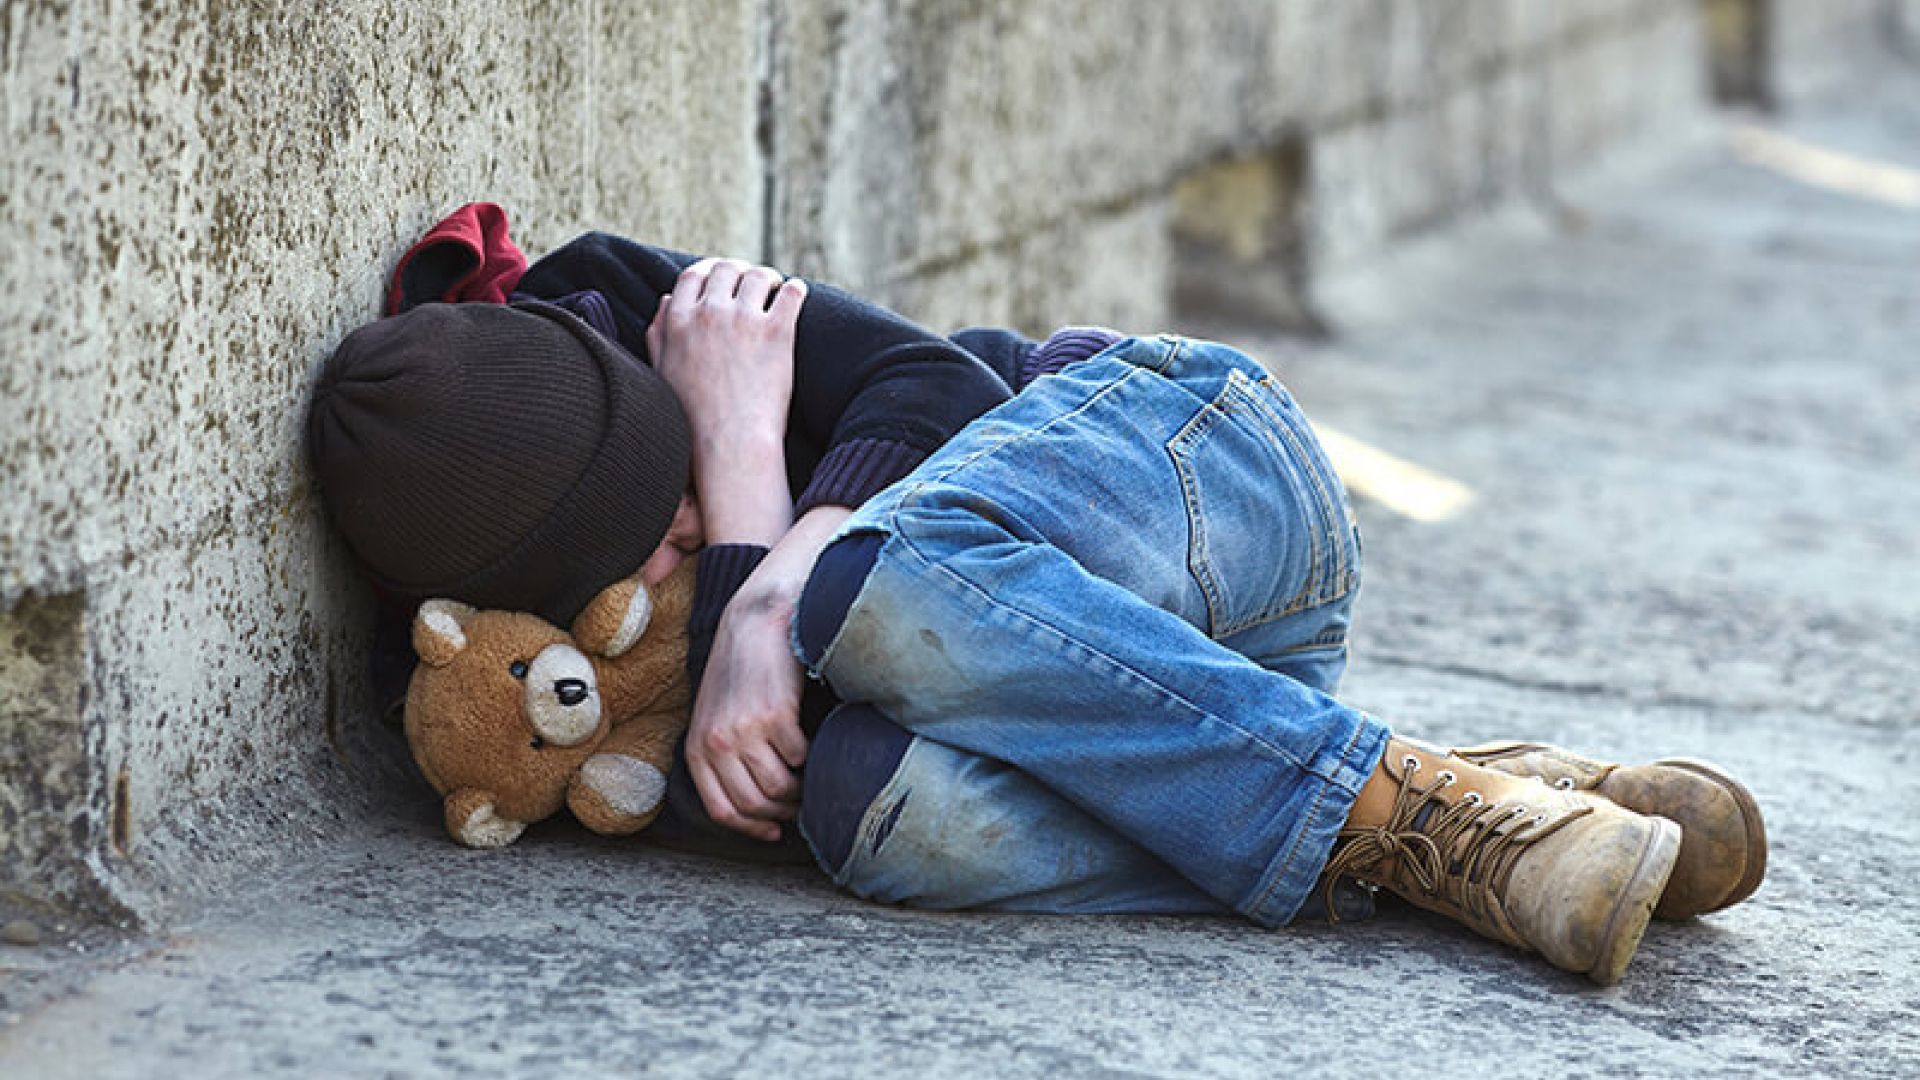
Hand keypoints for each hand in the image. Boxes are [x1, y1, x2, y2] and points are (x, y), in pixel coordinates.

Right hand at [646, 258, 807, 547]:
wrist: (729, 447)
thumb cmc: (693, 421)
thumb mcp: (661, 374)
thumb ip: (659, 334)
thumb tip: (666, 301)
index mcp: (678, 322)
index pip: (693, 275)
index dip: (709, 271)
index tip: (722, 277)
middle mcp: (709, 314)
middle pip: (726, 269)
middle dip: (740, 271)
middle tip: (753, 281)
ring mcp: (744, 320)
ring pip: (758, 275)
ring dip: (768, 278)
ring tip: (776, 288)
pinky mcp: (777, 333)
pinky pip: (791, 293)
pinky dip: (795, 290)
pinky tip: (796, 296)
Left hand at [685, 583, 807, 841]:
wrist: (756, 620)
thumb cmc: (739, 669)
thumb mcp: (716, 715)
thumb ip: (723, 756)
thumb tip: (754, 805)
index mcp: (697, 747)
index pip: (722, 810)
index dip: (752, 828)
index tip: (775, 830)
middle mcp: (717, 743)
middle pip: (753, 804)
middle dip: (782, 812)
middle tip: (801, 804)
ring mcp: (745, 730)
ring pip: (779, 788)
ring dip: (801, 789)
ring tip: (810, 777)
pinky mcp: (775, 715)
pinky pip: (800, 757)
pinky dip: (811, 757)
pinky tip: (812, 744)